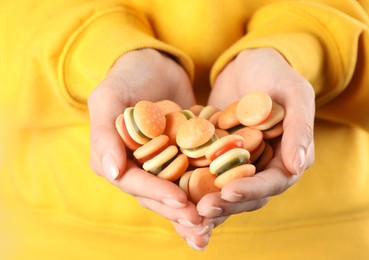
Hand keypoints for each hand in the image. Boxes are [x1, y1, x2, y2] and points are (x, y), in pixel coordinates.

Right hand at [88, 49, 208, 248]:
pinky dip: (203, 194)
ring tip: (210, 229)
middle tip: (202, 225)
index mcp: (113, 159)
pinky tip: (221, 208)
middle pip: (155, 196)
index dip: (155, 193)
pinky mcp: (181, 160)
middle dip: (177, 212)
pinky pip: (192, 179)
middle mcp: (135, 168)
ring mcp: (159, 166)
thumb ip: (104, 133)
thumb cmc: (127, 75)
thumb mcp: (109, 96)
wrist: (154, 64)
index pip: (133, 182)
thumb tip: (111, 172)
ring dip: (191, 212)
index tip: (180, 202)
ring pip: (174, 193)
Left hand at [200, 48, 314, 230]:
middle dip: (226, 204)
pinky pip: (209, 177)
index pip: (274, 182)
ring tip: (188, 212)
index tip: (227, 192)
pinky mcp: (220, 158)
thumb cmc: (275, 72)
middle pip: (248, 194)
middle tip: (200, 210)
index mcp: (289, 156)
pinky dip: (196, 189)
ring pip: (227, 192)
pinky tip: (177, 198)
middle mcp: (266, 166)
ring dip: (210, 203)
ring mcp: (242, 164)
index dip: (251, 190)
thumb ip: (300, 127)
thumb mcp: (294, 92)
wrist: (248, 63)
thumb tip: (298, 166)